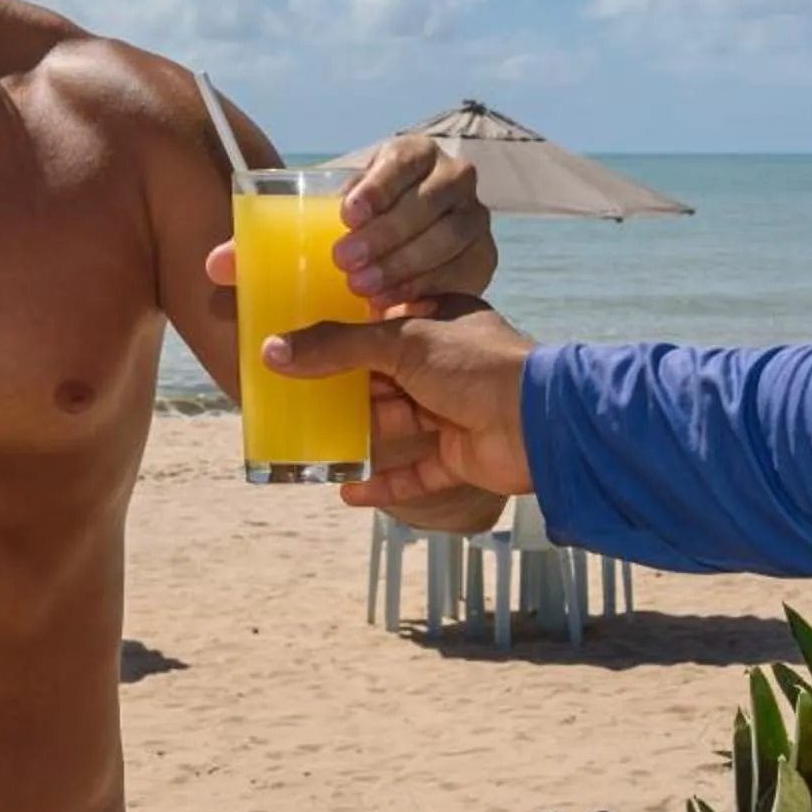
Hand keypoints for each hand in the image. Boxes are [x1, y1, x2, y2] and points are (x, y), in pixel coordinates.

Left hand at [204, 137, 495, 313]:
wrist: (405, 254)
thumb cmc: (350, 235)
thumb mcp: (316, 227)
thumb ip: (266, 243)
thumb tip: (215, 266)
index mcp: (411, 155)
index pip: (403, 156)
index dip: (379, 182)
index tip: (346, 213)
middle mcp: (451, 178)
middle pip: (430, 199)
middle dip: (388, 232)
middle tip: (346, 265)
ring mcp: (473, 216)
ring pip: (452, 234)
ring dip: (408, 263)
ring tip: (367, 292)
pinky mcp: (482, 255)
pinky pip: (465, 270)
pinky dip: (433, 287)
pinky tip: (402, 308)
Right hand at [264, 298, 537, 502]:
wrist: (538, 422)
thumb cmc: (475, 365)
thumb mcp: (399, 343)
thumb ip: (337, 347)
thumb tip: (273, 351)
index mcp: (442, 321)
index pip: (385, 323)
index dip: (345, 333)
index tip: (301, 345)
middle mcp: (450, 364)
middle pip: (386, 377)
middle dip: (344, 390)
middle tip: (294, 398)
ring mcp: (458, 411)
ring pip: (399, 424)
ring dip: (360, 436)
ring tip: (312, 445)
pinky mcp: (464, 456)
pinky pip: (418, 473)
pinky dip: (385, 483)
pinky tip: (347, 490)